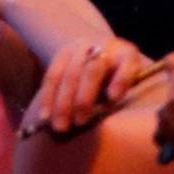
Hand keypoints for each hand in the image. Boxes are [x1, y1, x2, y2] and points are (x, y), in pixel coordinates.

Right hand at [24, 34, 154, 137]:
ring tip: (60, 126)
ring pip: (69, 75)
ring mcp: (81, 48)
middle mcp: (103, 47)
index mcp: (126, 54)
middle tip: (80, 122)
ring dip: (63, 103)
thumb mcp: (129, 79)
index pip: (127, 64)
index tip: (113, 98)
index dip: (120, 80)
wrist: (98, 48)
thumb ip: (123, 93)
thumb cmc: (117, 75)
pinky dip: (47, 98)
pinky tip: (44, 117)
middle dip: (84, 98)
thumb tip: (114, 116)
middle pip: (93, 71)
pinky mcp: (62, 53)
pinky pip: (52, 76)